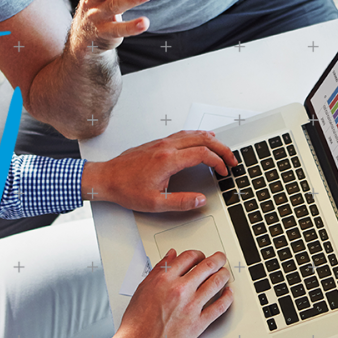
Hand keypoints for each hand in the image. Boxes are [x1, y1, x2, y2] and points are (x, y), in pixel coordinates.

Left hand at [82, 130, 238, 211]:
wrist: (105, 178)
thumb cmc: (126, 189)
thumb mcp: (154, 203)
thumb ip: (180, 202)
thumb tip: (200, 200)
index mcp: (167, 160)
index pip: (202, 154)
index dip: (218, 162)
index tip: (225, 171)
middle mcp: (166, 147)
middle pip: (202, 140)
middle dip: (221, 149)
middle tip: (232, 159)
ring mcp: (161, 142)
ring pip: (193, 134)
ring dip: (211, 140)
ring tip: (222, 150)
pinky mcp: (157, 142)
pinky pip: (183, 134)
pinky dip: (198, 136)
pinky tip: (201, 139)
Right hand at [96, 248, 233, 337]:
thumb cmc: (137, 322)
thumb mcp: (143, 288)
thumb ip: (159, 270)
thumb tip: (171, 256)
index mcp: (165, 279)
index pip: (189, 257)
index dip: (199, 254)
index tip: (201, 257)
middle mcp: (180, 290)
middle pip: (207, 266)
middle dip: (217, 260)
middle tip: (220, 259)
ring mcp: (191, 306)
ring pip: (216, 283)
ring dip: (224, 275)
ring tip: (225, 274)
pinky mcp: (198, 323)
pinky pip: (219, 307)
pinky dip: (227, 298)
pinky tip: (228, 294)